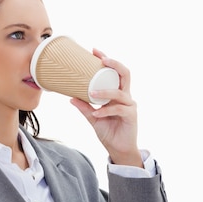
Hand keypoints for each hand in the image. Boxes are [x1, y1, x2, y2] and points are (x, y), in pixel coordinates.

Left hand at [70, 49, 142, 166]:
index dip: (107, 60)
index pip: (115, 72)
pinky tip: (97, 113)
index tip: (94, 51)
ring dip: (105, 91)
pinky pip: (118, 110)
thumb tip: (70, 97)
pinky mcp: (131, 116)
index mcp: (117, 94)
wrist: (118, 150)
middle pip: (125, 74)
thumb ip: (85, 108)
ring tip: (92, 93)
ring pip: (121, 93)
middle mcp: (125, 97)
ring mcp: (130, 106)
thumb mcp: (93, 118)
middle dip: (114, 64)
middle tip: (102, 59)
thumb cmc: (109, 132)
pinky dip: (106, 111)